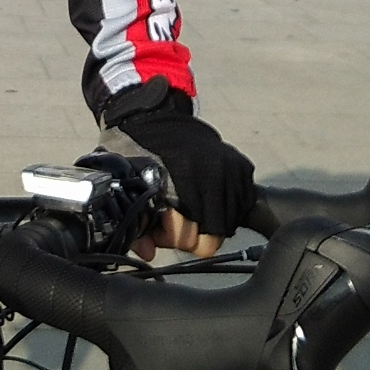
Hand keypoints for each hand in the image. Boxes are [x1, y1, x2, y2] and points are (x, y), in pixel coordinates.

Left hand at [99, 83, 257, 259]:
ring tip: (189, 206)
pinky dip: (225, 207)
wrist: (153, 115)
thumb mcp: (127, 185)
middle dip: (191, 234)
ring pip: (229, 225)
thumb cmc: (136, 150)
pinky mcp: (242, 166)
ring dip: (209, 222)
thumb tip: (148, 254)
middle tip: (174, 218)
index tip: (159, 226)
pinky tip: (205, 195)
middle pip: (213, 238)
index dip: (172, 239)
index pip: (192, 239)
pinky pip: (240, 206)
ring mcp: (230, 170)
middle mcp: (210, 176)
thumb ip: (137, 224)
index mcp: (180, 182)